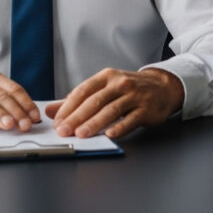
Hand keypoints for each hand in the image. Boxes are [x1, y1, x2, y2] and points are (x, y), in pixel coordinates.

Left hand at [45, 67, 183, 138]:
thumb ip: (77, 100)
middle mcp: (120, 84)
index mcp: (107, 77)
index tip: (57, 121)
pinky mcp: (146, 109)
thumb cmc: (129, 89)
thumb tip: (49, 110)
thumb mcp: (104, 88)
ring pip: (111, 110)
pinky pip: (130, 119)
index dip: (68, 106)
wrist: (162, 87)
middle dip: (77, 117)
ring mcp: (134, 96)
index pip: (83, 90)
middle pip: (95, 101)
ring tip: (81, 134)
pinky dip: (119, 127)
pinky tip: (109, 135)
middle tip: (64, 131)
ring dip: (95, 123)